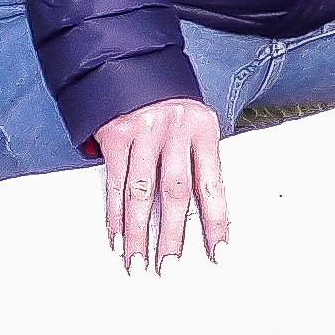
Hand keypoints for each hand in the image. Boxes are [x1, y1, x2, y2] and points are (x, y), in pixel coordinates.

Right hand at [90, 97, 230, 271]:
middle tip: (169, 268)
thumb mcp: (195, 125)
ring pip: (140, 193)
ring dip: (138, 234)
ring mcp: (143, 132)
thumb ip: (198, 163)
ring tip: (137, 263)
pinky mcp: (115, 135)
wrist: (133, 65)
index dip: (216, 220)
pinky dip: (116, 215)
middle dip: (172, 235)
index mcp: (203, 129)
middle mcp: (175, 131)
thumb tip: (205, 217)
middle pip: (174, 192)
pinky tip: (117, 238)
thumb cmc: (172, 106)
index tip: (218, 252)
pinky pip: (115, 183)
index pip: (213, 183)